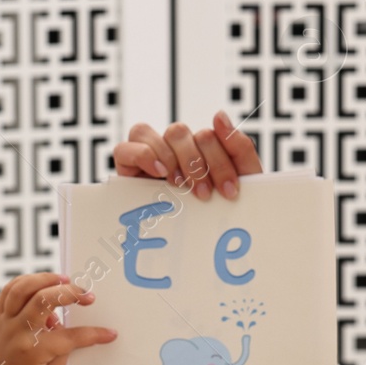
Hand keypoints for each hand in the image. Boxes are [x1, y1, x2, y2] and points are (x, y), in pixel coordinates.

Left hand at [0, 272, 116, 364]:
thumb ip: (65, 350)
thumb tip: (77, 330)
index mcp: (33, 351)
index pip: (69, 337)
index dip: (93, 334)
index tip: (108, 332)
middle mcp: (18, 332)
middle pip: (43, 300)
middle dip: (69, 293)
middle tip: (87, 296)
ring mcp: (6, 321)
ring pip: (22, 288)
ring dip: (45, 279)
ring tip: (64, 280)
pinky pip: (9, 289)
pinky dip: (26, 281)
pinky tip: (42, 283)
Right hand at [111, 111, 264, 201]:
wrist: (209, 250)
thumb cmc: (224, 215)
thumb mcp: (241, 183)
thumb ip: (238, 146)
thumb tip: (219, 114)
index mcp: (200, 149)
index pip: (206, 133)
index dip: (219, 160)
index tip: (229, 191)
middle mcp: (172, 149)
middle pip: (178, 132)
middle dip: (195, 164)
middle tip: (204, 195)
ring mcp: (148, 158)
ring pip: (147, 132)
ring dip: (167, 158)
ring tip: (179, 185)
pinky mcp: (127, 172)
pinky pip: (123, 148)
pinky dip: (142, 155)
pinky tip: (159, 172)